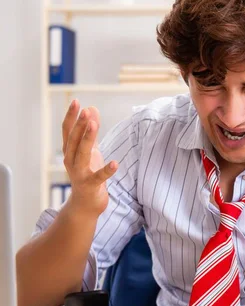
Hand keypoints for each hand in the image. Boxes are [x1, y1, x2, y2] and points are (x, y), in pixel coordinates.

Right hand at [61, 99, 116, 216]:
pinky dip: (106, 170)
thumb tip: (92, 108)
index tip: (77, 102)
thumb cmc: (88, 173)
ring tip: (94, 125)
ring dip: (87, 139)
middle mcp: (71, 160)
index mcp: (70, 150)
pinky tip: (115, 163)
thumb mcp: (90, 149)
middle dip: (79, 125)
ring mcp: (79, 173)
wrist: (86, 203)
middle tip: (86, 111)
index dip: (71, 116)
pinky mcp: (90, 185)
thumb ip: (90, 130)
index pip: (68, 131)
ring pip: (82, 154)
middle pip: (73, 140)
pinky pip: (98, 177)